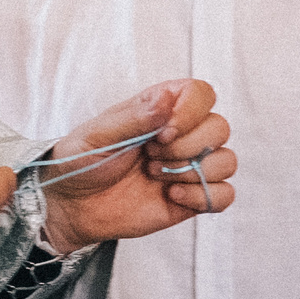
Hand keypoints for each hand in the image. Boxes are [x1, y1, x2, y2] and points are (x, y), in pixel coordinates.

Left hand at [40, 79, 235, 250]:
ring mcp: (189, 167)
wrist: (72, 205)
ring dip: (193, 172)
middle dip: (186, 146)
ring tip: (155, 176)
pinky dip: (203, 196)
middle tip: (149, 157)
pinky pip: (224, 195)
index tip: (162, 132)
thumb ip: (135, 117)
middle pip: (220, 128)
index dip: (191, 113)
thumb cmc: (82, 161)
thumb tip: (167, 98)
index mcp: (162, 108)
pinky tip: (171, 196)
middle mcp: (182, 134)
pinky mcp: (192, 197)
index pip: (203, 94)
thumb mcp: (98, 134)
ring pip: (227, 161)